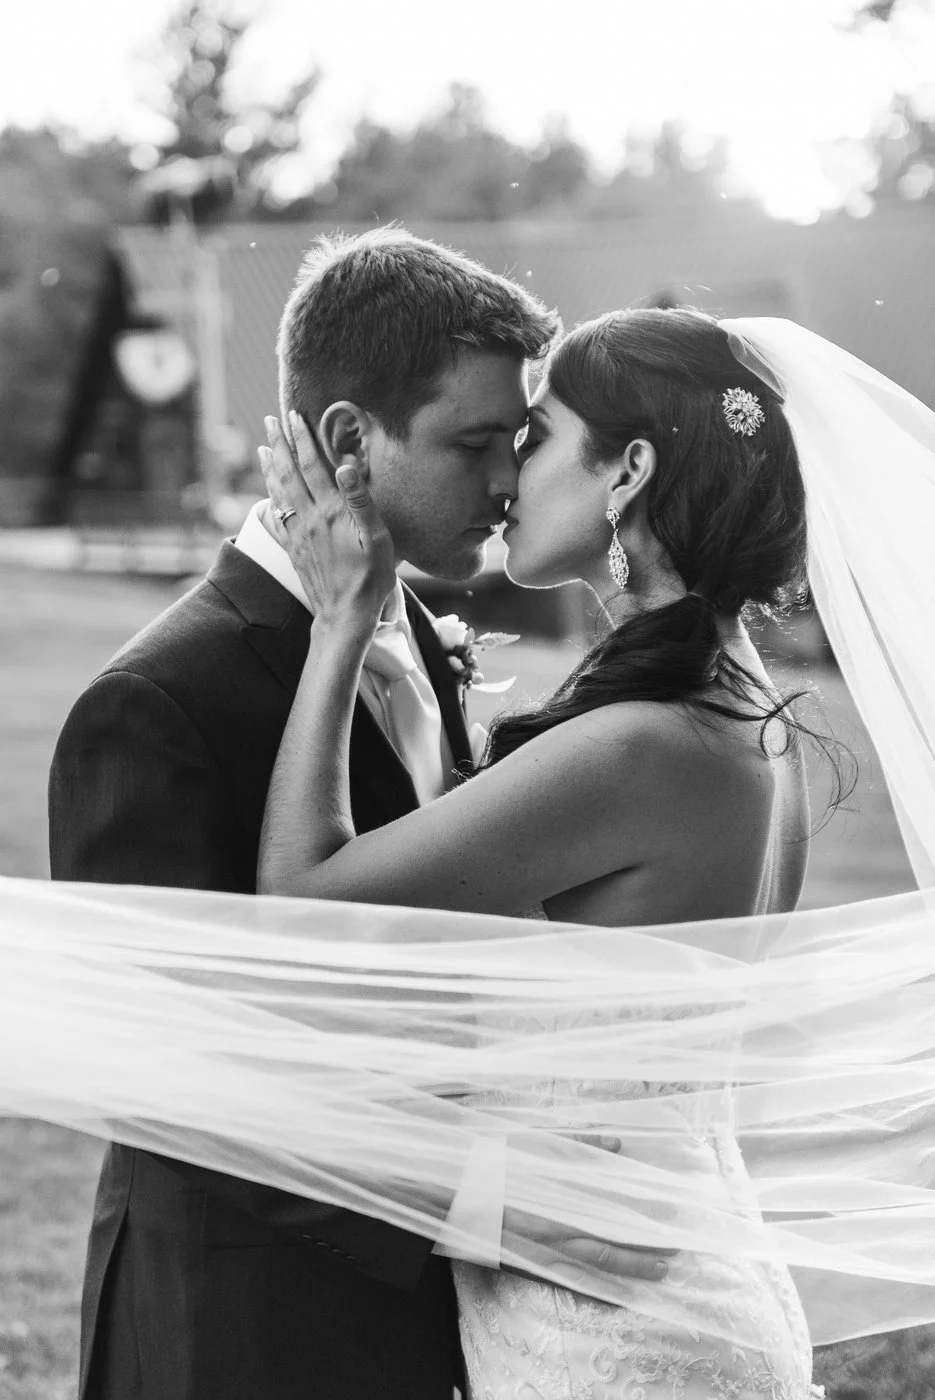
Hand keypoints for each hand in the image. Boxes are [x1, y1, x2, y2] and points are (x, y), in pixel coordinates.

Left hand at [258, 412, 395, 627]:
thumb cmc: (369, 580)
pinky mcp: (293, 550)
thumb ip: (361, 501)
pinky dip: (270, 497)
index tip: (294, 416)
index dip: (303, 439)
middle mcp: (308, 520)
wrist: (344, 616)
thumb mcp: (378, 540)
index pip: (313, 466)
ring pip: (279, 492)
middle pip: (289, 473)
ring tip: (263, 447)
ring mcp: (297, 535)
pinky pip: (277, 516)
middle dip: (280, 444)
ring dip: (271, 466)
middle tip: (270, 420)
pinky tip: (268, 491)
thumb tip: (346, 466)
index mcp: (330, 513)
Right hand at [501, 1132, 678, 1289]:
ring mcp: (541, 1255)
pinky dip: (596, 1290)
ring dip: (627, 1273)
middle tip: (675, 1254)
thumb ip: (577, 1144)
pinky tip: (617, 1295)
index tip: (670, 1226)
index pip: (610, 1220)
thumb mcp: (532, 1145)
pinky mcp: (529, 1267)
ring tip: (657, 1272)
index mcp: (556, 1204)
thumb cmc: (492, 1165)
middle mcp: (553, 1235)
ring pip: (593, 1271)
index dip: (641, 1227)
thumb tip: (616, 1144)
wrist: (450, 1196)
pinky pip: (570, 1283)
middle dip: (643, 1254)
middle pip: (607, 1250)